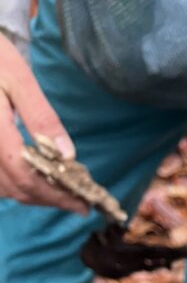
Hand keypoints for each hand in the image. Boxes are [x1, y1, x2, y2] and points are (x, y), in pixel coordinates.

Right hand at [0, 33, 85, 212]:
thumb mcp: (19, 79)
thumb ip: (41, 117)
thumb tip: (67, 155)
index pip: (24, 173)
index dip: (55, 194)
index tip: (83, 204)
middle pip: (15, 187)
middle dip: (49, 198)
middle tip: (78, 201)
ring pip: (4, 190)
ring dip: (34, 195)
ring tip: (61, 192)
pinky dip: (17, 186)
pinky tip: (37, 181)